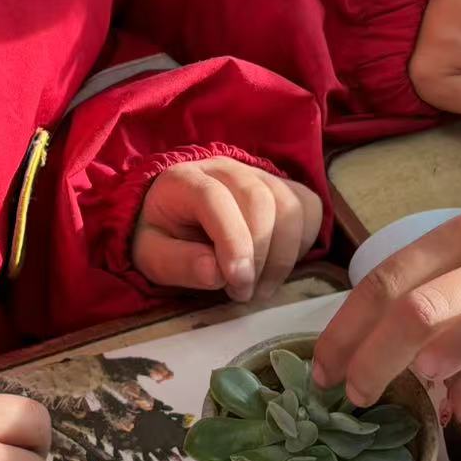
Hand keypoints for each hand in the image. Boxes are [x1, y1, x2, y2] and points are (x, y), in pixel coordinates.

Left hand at [133, 157, 323, 302]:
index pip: (216, 199)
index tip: (238, 282)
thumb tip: (215, 273)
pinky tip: (276, 266)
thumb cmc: (165, 237)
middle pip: (260, 199)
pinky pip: (308, 209)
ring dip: (282, 255)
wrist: (177, 217)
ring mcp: (259, 174)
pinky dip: (301, 243)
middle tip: (245, 292)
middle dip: (260, 254)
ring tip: (259, 287)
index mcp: (185, 179)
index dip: (233, 241)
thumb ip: (177, 263)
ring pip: (289, 205)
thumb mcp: (152, 256)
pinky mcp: (284, 187)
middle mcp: (225, 168)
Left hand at [313, 210, 460, 410]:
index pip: (389, 281)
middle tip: (358, 395)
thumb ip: (412, 298)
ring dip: (459, 347)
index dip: (348, 331)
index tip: (324, 373)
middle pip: (430, 302)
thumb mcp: (460, 268)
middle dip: (380, 353)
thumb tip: (346, 358)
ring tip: (425, 378)